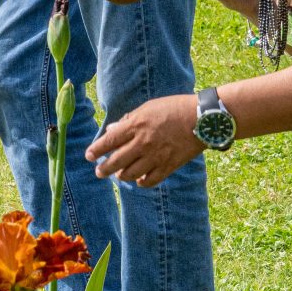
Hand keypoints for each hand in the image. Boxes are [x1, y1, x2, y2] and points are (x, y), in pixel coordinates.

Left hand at [87, 93, 205, 187]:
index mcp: (136, 125)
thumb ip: (129, 120)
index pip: (109, 141)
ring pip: (130, 174)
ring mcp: (156, 156)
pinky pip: (150, 180)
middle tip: (99, 171)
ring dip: (121, 176)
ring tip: (119, 175)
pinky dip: (142, 182)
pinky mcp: (169, 166)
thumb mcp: (149, 107)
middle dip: (103, 169)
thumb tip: (112, 130)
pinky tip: (139, 180)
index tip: (88, 156)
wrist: (202, 118)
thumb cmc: (175, 108)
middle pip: (116, 161)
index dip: (96, 150)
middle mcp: (143, 143)